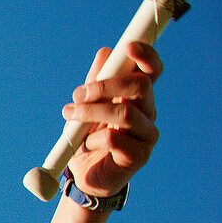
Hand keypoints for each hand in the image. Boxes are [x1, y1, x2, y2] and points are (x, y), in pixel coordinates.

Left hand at [63, 42, 162, 197]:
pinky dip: (92, 139)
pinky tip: (84, 145)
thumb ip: (97, 81)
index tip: (128, 46)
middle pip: (140, 87)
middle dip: (105, 86)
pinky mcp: (139, 156)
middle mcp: (148, 113)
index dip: (146, 56)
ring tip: (69, 115)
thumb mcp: (88, 106)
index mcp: (138, 97)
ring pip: (125, 114)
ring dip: (91, 112)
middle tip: (78, 94)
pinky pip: (114, 140)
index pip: (152, 71)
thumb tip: (105, 52)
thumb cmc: (88, 137)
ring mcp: (147, 135)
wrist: (86, 176)